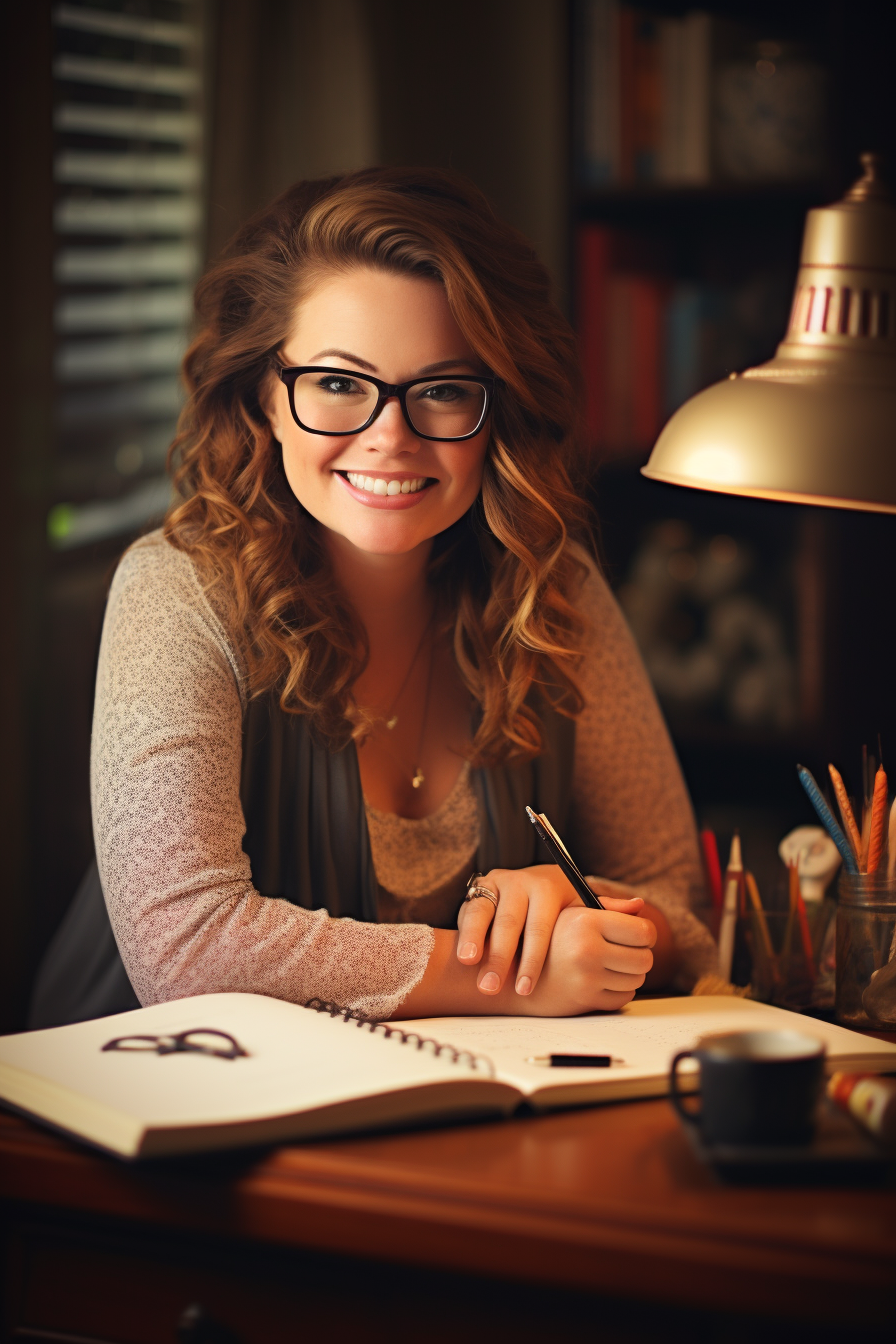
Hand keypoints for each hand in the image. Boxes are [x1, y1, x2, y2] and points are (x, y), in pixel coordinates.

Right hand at [457, 865, 653, 1002]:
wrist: (508, 890)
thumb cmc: (550, 906)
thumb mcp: (576, 903)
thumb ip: (605, 909)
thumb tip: (639, 908)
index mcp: (557, 886)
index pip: (567, 919)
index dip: (562, 950)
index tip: (565, 974)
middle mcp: (529, 883)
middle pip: (531, 926)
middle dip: (526, 961)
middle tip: (524, 990)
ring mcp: (501, 887)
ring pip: (499, 922)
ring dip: (494, 955)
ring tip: (491, 987)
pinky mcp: (477, 893)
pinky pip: (472, 914)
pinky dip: (469, 937)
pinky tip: (468, 961)